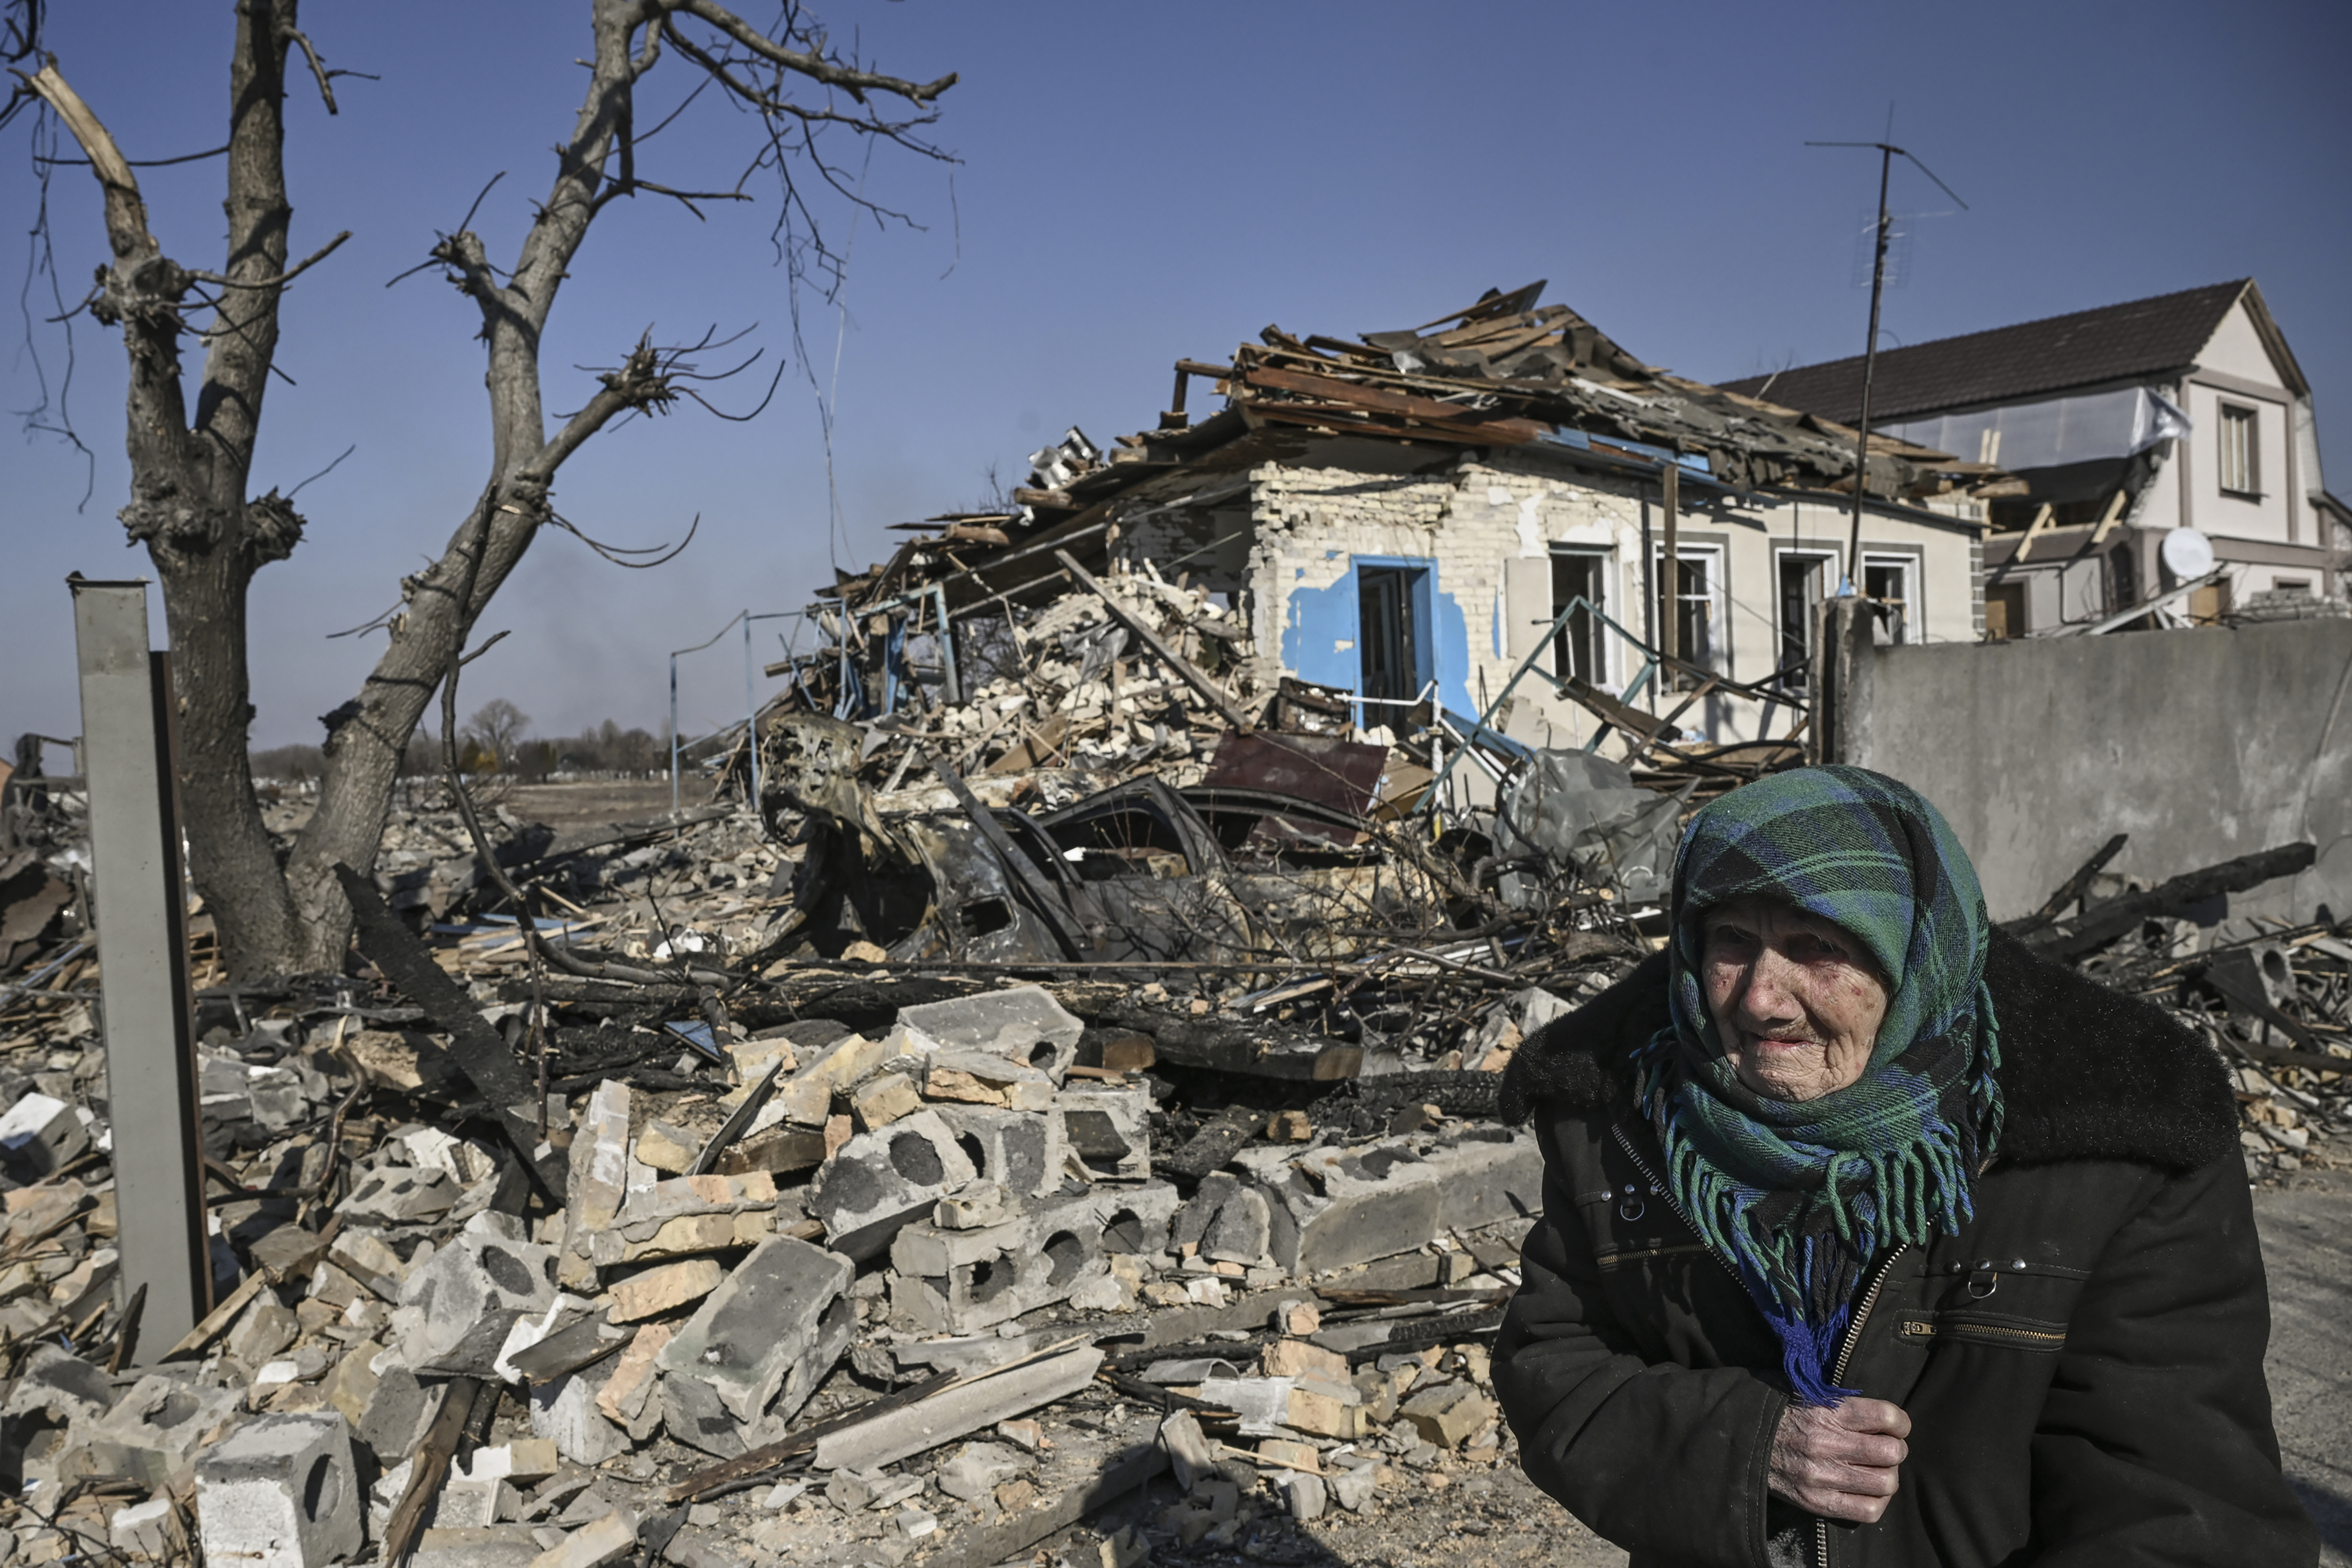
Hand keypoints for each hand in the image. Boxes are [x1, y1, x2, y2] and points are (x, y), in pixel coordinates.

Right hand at [1768, 1397, 1910, 1523]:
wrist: (1739, 1437)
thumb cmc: (1778, 1409)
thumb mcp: (1807, 1391)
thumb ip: (1843, 1402)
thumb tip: (1881, 1416)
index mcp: (1826, 1410)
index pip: (1887, 1417)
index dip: (1900, 1423)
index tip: (1894, 1425)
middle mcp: (1826, 1444)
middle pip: (1892, 1453)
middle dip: (1895, 1450)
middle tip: (1884, 1448)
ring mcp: (1821, 1477)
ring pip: (1885, 1483)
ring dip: (1887, 1476)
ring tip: (1875, 1470)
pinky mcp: (1816, 1502)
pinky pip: (1868, 1510)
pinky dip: (1877, 1501)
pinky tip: (1868, 1490)